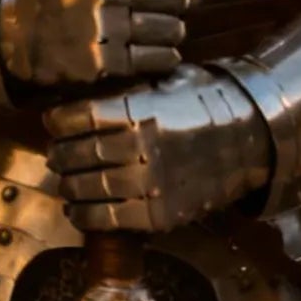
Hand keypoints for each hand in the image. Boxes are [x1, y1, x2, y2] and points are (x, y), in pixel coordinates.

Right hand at [0, 0, 196, 90]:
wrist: (7, 23)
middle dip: (175, 2)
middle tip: (165, 7)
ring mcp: (106, 27)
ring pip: (171, 29)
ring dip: (171, 31)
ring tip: (161, 30)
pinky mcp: (104, 63)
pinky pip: (156, 59)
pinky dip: (164, 57)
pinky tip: (157, 53)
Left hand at [45, 63, 273, 230]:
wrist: (250, 139)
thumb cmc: (204, 102)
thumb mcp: (166, 81)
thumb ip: (127, 89)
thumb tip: (86, 93)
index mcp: (139, 110)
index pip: (79, 117)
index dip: (58, 120)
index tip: (51, 121)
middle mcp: (139, 148)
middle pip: (78, 154)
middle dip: (60, 154)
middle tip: (54, 153)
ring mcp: (149, 185)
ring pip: (88, 188)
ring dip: (68, 186)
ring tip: (63, 182)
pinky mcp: (158, 215)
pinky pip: (108, 219)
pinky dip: (85, 216)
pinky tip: (76, 211)